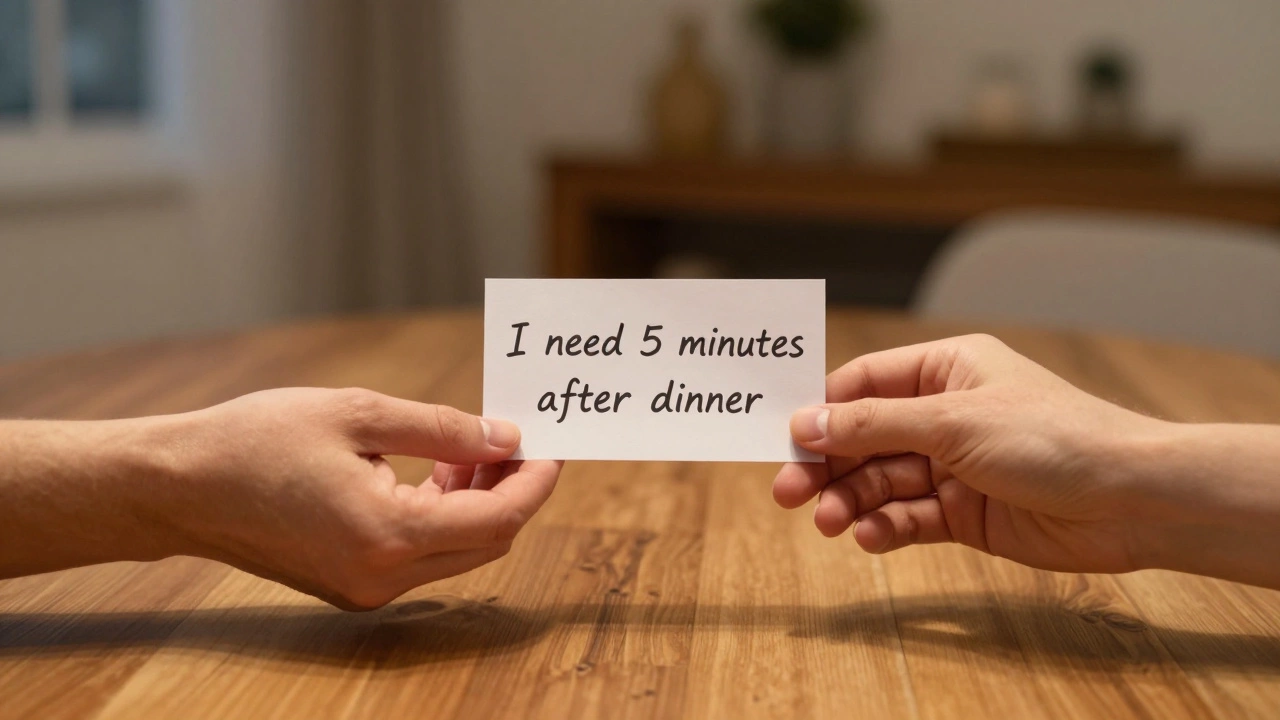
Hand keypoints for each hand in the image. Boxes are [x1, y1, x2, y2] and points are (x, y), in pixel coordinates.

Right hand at [160, 388, 560, 609]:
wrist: (179, 486)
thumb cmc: (258, 439)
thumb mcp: (359, 413)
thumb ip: (445, 429)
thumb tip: (506, 438)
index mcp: (388, 534)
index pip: (498, 520)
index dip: (535, 482)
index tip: (554, 445)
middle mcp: (382, 577)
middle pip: (486, 543)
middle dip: (512, 492)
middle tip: (516, 439)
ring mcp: (365, 589)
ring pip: (457, 552)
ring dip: (478, 504)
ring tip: (471, 449)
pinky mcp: (350, 585)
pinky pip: (422, 556)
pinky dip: (443, 517)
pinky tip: (437, 473)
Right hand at [774, 334, 1166, 573]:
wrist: (1129, 500)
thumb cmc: (1050, 437)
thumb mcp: (950, 421)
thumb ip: (872, 425)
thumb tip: (804, 423)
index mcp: (945, 369)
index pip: (864, 384)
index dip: (821, 411)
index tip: (783, 439)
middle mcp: (945, 414)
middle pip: (865, 438)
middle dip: (828, 465)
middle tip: (788, 493)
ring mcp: (954, 465)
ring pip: (882, 481)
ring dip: (851, 501)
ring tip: (829, 522)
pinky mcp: (966, 512)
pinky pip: (909, 517)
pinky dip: (886, 527)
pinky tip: (870, 537)